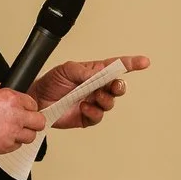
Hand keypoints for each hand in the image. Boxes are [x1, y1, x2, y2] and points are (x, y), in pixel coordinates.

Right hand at [0, 80, 46, 155]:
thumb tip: (2, 90)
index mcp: (11, 99)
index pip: (33, 104)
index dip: (28, 107)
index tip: (24, 110)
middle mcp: (15, 117)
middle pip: (39, 122)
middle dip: (33, 122)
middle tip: (25, 122)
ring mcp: (11, 133)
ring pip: (30, 137)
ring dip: (23, 134)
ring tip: (13, 131)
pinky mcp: (4, 147)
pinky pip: (16, 147)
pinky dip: (12, 143)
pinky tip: (3, 138)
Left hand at [32, 54, 150, 128]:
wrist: (36, 101)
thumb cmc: (51, 82)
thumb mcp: (66, 70)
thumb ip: (84, 71)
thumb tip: (99, 74)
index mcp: (94, 72)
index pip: (116, 67)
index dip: (131, 64)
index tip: (144, 62)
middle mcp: (96, 87)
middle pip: (117, 87)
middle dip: (119, 86)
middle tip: (113, 86)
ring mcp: (93, 103)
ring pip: (110, 102)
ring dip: (105, 99)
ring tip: (94, 97)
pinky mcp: (87, 117)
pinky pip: (97, 116)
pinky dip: (94, 112)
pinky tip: (85, 107)